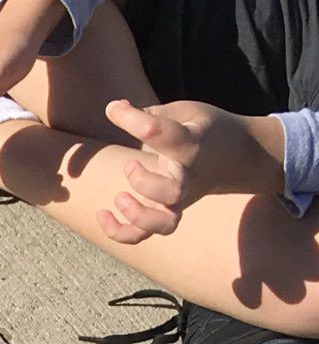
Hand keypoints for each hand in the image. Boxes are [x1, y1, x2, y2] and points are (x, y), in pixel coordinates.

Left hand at [99, 98, 285, 242]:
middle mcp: (188, 177)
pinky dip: (121, 233)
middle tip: (129, 163)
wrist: (240, 157)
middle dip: (144, 183)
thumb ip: (151, 113)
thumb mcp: (186, 112)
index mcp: (192, 144)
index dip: (132, 119)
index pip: (162, 134)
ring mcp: (180, 200)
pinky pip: (145, 234)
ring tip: (119, 197)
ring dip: (137, 215)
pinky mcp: (169, 213)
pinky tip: (102, 214)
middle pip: (171, 192)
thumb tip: (114, 108)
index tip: (115, 109)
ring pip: (164, 223)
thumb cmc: (206, 130)